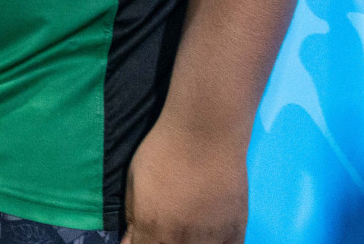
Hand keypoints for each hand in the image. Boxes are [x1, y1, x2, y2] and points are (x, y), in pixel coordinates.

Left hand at [122, 114, 247, 243]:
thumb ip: (132, 218)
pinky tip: (210, 237)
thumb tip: (127, 243)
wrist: (205, 131)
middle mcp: (180, 240)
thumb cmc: (164, 149)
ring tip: (187, 229)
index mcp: (152, 228)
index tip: (143, 237)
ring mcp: (210, 238)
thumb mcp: (134, 181)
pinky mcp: (235, 230)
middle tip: (166, 227)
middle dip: (163, 243)